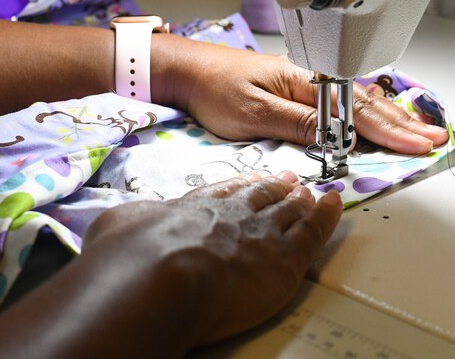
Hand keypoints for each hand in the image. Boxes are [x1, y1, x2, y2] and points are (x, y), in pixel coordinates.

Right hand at [84, 171, 342, 349]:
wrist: (161, 276)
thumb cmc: (133, 258)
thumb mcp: (120, 226)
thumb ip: (132, 220)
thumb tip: (126, 221)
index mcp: (196, 208)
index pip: (225, 192)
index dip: (241, 185)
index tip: (250, 179)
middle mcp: (232, 215)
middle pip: (260, 196)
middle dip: (275, 187)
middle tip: (287, 180)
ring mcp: (261, 233)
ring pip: (288, 211)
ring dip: (300, 201)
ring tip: (309, 193)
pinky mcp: (285, 258)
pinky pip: (315, 232)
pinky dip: (327, 216)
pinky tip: (333, 205)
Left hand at [152, 36, 448, 154]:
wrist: (189, 71)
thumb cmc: (215, 89)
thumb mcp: (255, 114)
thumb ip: (298, 125)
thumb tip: (339, 138)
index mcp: (304, 81)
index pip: (356, 110)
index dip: (389, 131)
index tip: (415, 145)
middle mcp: (311, 79)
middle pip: (366, 104)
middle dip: (402, 125)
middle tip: (433, 140)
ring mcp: (308, 83)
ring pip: (359, 101)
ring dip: (391, 118)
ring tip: (419, 131)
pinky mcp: (300, 91)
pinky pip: (345, 102)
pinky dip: (369, 114)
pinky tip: (382, 120)